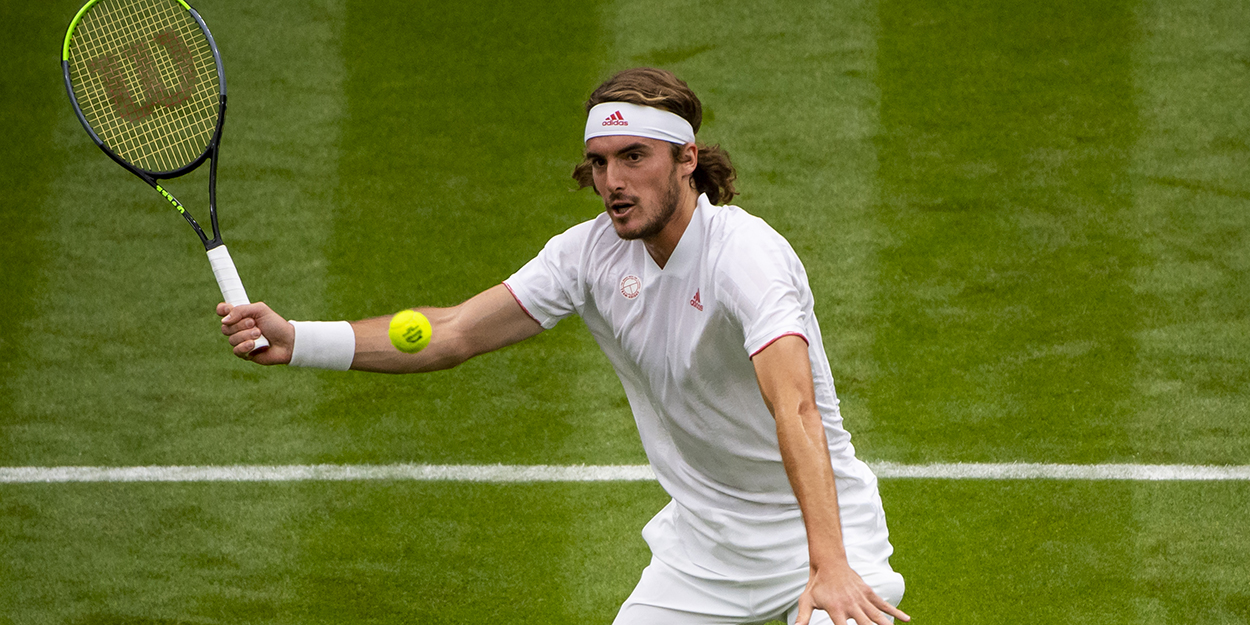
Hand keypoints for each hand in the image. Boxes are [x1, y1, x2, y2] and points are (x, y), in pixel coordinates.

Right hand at [217, 302, 293, 364]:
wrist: (287, 341)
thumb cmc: (276, 325)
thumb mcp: (260, 310)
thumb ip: (241, 310)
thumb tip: (224, 320)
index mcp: (241, 316)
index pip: (223, 312)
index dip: (222, 310)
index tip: (227, 309)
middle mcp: (238, 328)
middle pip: (225, 327)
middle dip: (240, 325)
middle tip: (254, 324)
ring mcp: (240, 341)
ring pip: (231, 339)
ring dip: (246, 335)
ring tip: (260, 334)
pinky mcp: (244, 354)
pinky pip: (236, 350)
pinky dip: (245, 346)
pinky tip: (254, 345)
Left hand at [795, 563, 909, 624]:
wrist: (828, 562)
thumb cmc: (816, 585)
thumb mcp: (806, 601)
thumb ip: (802, 619)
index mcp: (836, 611)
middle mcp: (851, 606)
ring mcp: (862, 599)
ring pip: (878, 616)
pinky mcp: (869, 593)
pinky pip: (884, 604)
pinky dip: (896, 612)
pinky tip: (907, 619)